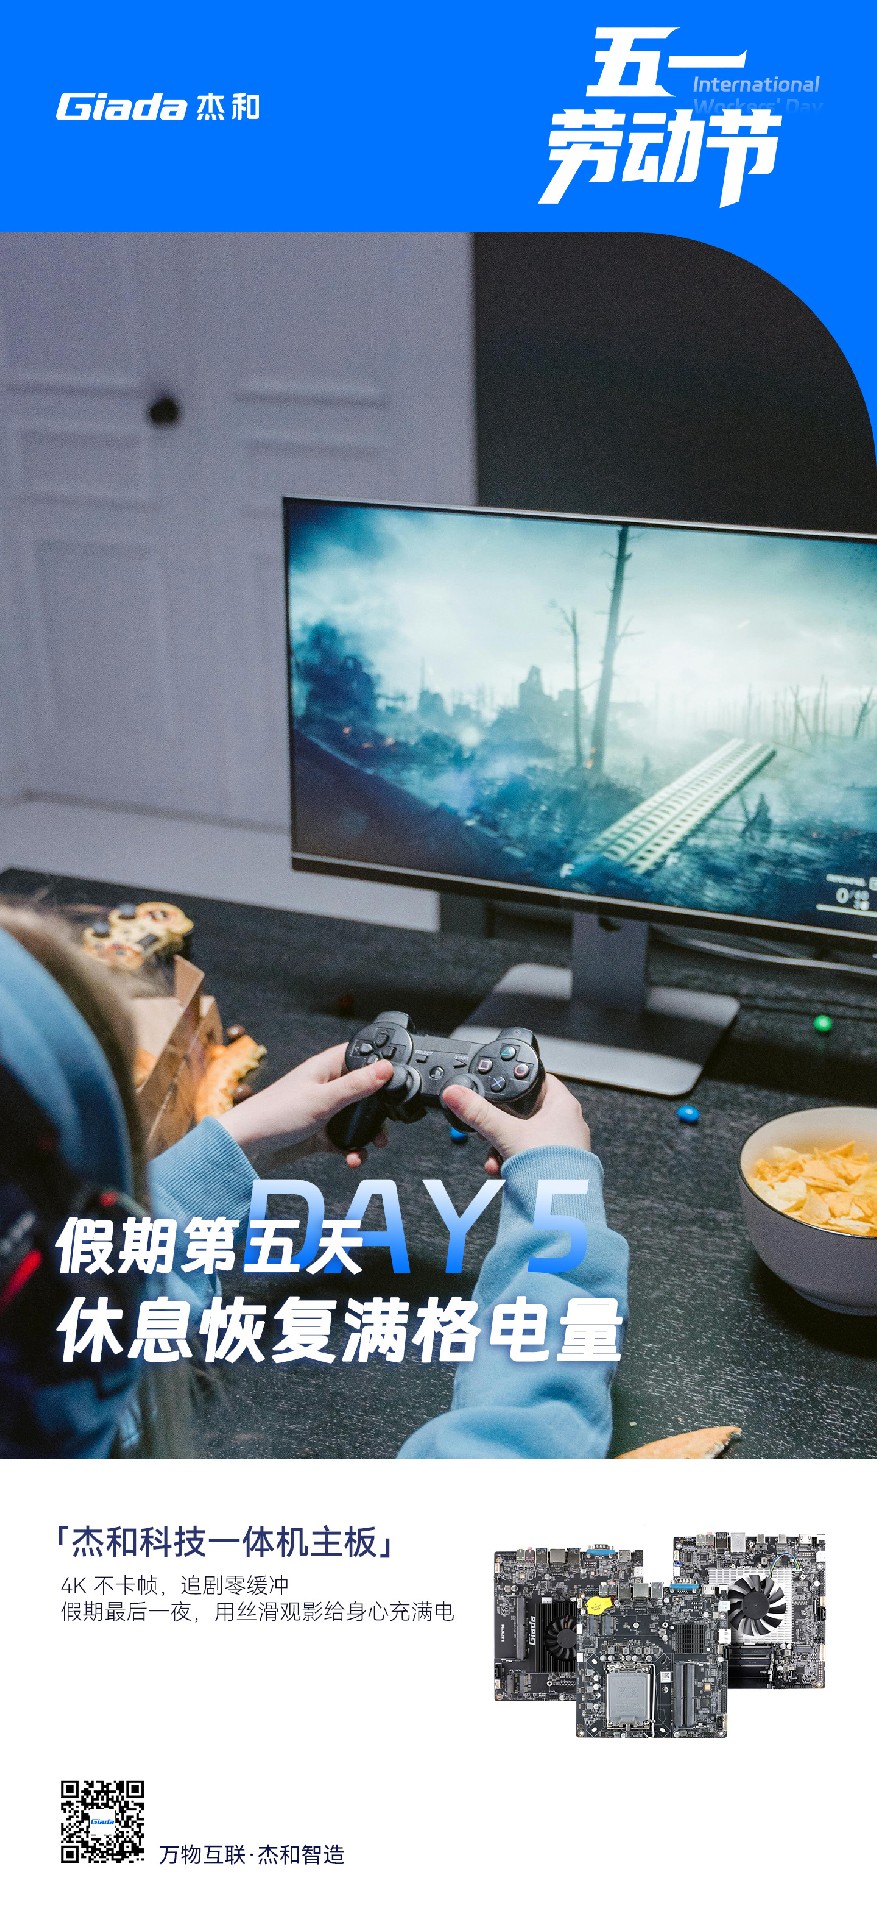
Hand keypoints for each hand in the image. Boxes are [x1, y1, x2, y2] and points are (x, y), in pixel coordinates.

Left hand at [216, 1043, 394, 1168]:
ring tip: (374, 1145)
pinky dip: (352, 1149)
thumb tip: (387, 1067)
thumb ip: (357, 1085)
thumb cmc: (275, 1114)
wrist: (245, 1148)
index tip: (398, 1077)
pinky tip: (353, 1158)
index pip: (361, 1055)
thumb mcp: (323, 1099)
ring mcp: (323, 1110)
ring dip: (367, 1133)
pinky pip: (345, 1139)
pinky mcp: (319, 1133)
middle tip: (388, 1122)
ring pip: (356, 1118)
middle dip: (379, 1109)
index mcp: (326, 1067)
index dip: (380, 1063)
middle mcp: (326, 1085)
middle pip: (364, 1090)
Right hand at [440, 1072, 590, 1173]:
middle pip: (525, 1112)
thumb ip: (478, 1113)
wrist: (563, 1206)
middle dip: (501, 1125)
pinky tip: (502, 1171)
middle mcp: (567, 1123)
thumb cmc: (551, 1166)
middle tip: (489, 1131)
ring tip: (495, 1159)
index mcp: (563, 1105)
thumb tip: (456, 1094)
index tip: (499, 1089)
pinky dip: (512, 1162)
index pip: (537, 1081)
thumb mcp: (506, 1133)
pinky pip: (529, 1156)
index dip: (516, 1082)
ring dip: (502, 1147)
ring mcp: (563, 1145)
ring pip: (524, 1137)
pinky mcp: (556, 1165)